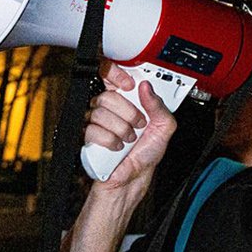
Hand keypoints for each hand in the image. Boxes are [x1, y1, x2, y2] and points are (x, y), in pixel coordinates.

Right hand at [84, 63, 176, 188]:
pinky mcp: (87, 137)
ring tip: (129, 139)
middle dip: (129, 113)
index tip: (130, 84)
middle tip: (139, 125)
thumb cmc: (146, 154)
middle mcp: (109, 109)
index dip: (115, 74)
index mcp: (126, 102)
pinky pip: (93, 130)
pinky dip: (111, 141)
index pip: (110, 76)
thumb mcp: (165, 127)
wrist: (134, 178)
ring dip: (122, 130)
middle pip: (107, 96)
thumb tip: (147, 87)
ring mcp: (95, 122)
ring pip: (100, 113)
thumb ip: (159, 106)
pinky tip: (117, 146)